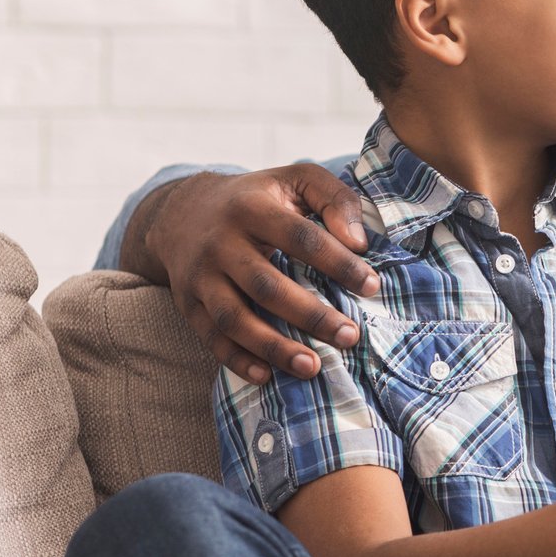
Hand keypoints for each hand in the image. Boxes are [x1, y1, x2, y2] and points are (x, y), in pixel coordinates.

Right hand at [138, 166, 379, 384]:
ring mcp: (200, 276)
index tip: (371, 286)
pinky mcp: (188, 303)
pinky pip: (210, 337)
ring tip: (313, 368)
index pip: (300, 238)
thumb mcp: (296, 180)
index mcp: (252, 208)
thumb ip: (334, 199)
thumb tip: (358, 243)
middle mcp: (220, 243)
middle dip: (310, 316)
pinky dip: (237, 360)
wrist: (183, 211)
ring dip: (274, 347)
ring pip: (234, 318)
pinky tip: (266, 376)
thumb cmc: (258, 198)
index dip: (338, 263)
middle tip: (350, 337)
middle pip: (266, 286)